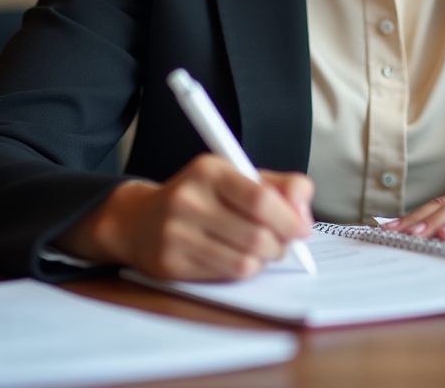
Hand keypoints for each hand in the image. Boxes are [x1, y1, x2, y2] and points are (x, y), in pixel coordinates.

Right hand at [56, 154, 314, 280]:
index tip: (301, 227)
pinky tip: (239, 257)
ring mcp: (176, 234)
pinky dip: (244, 269)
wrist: (140, 219)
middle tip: (284, 241)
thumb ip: (279, 186)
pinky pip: (226, 275)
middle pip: (256, 235)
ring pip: (244, 260)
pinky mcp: (171, 265)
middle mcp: (188, 200)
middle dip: (281, 243)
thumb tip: (304, 213)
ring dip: (265, 259)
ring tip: (263, 249)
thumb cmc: (202, 196)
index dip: (289, 218)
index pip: (260, 198)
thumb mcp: (238, 176)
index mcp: (209, 170)